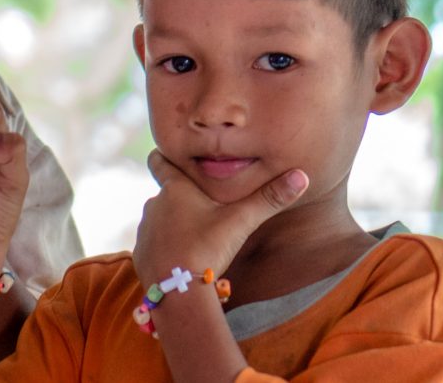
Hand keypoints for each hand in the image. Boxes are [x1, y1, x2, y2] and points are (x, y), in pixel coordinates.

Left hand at [131, 151, 307, 288]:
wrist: (178, 290)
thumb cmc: (207, 247)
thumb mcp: (241, 220)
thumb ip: (270, 199)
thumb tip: (302, 175)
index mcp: (174, 189)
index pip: (159, 162)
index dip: (163, 156)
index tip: (166, 153)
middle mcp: (153, 205)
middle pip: (165, 195)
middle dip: (181, 199)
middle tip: (201, 205)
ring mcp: (145, 231)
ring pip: (160, 222)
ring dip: (173, 226)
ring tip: (195, 238)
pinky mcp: (141, 255)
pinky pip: (154, 247)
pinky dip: (166, 250)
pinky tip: (182, 261)